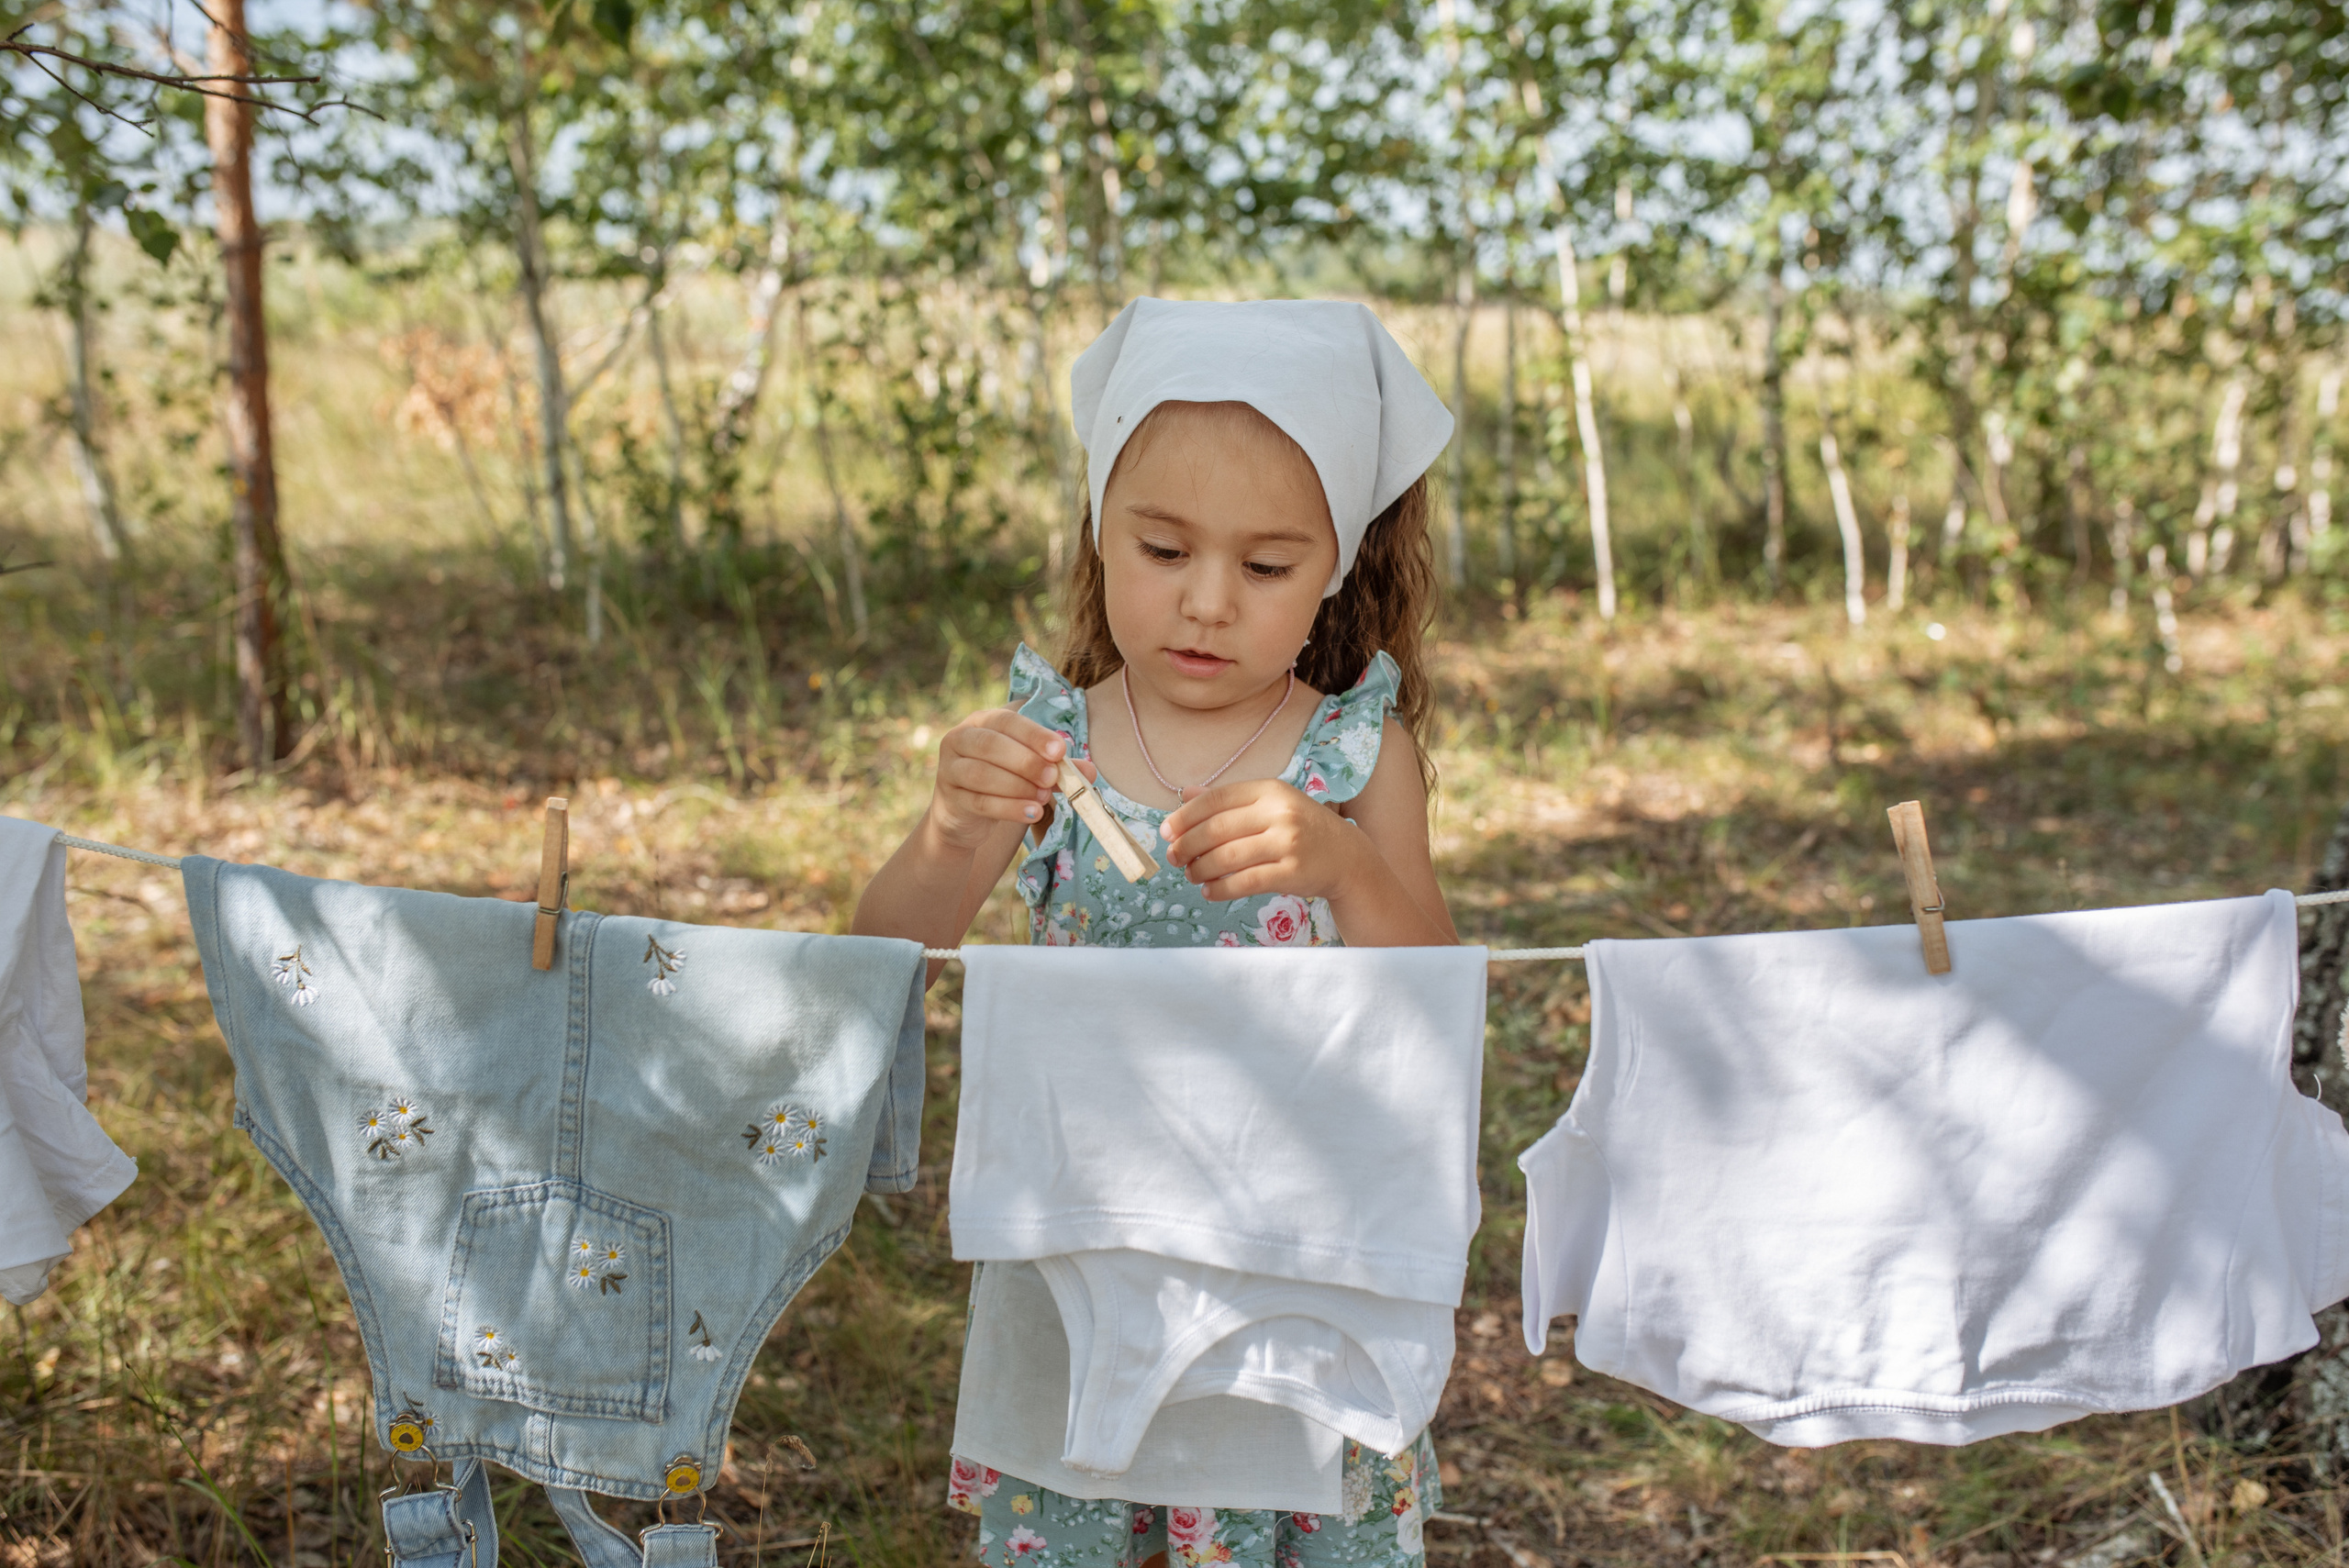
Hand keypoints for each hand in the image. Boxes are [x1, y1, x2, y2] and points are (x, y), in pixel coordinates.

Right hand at [926, 709, 1092, 850]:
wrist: (966, 814)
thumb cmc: (1003, 781)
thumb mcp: (1030, 770)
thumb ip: (1057, 766)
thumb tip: (1089, 771)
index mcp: (981, 721)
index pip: (1006, 721)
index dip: (1033, 734)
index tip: (1060, 750)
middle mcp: (960, 739)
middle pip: (990, 745)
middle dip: (1026, 761)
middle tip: (1053, 777)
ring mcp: (949, 769)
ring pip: (982, 774)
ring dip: (1017, 786)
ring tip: (1044, 798)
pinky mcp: (950, 799)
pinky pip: (979, 802)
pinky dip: (1009, 808)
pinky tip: (1032, 813)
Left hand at [1160, 777, 1365, 902]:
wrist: (1347, 857)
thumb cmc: (1301, 829)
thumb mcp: (1270, 804)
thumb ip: (1229, 800)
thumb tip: (1185, 795)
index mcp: (1270, 790)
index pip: (1217, 799)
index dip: (1186, 816)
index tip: (1166, 831)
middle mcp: (1279, 813)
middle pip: (1217, 829)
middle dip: (1187, 845)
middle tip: (1174, 858)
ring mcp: (1287, 843)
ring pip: (1227, 857)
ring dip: (1201, 869)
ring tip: (1191, 875)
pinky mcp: (1292, 873)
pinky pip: (1245, 882)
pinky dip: (1221, 889)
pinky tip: (1210, 891)